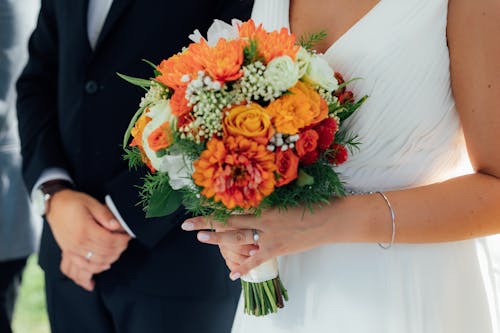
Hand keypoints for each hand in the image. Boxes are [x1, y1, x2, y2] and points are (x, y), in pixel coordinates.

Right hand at [47, 190, 130, 287]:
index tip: (127, 236)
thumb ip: (105, 215)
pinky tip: (92, 282)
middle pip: (104, 254)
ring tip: (116, 254)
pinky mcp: (68, 254)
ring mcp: (71, 251)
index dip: (121, 240)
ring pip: (93, 265)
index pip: (109, 242)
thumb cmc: (74, 203)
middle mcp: (77, 244)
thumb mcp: (91, 203)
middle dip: (118, 250)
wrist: (54, 206)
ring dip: (107, 262)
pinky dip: (86, 277)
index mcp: (85, 230)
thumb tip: (117, 226)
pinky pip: (75, 271)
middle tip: (124, 243)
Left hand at [181, 207, 329, 278]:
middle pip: (228, 220)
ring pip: (236, 237)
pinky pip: (256, 260)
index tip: (199, 202)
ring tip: (200, 239)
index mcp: (264, 203)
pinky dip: (244, 267)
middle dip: (207, 222)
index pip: (234, 204)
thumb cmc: (313, 204)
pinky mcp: (277, 249)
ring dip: (217, 239)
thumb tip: (256, 197)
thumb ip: (270, 200)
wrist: (330, 219)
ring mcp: (268, 235)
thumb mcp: (289, 197)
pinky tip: (231, 274)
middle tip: (187, 223)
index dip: (216, 204)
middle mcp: (262, 218)